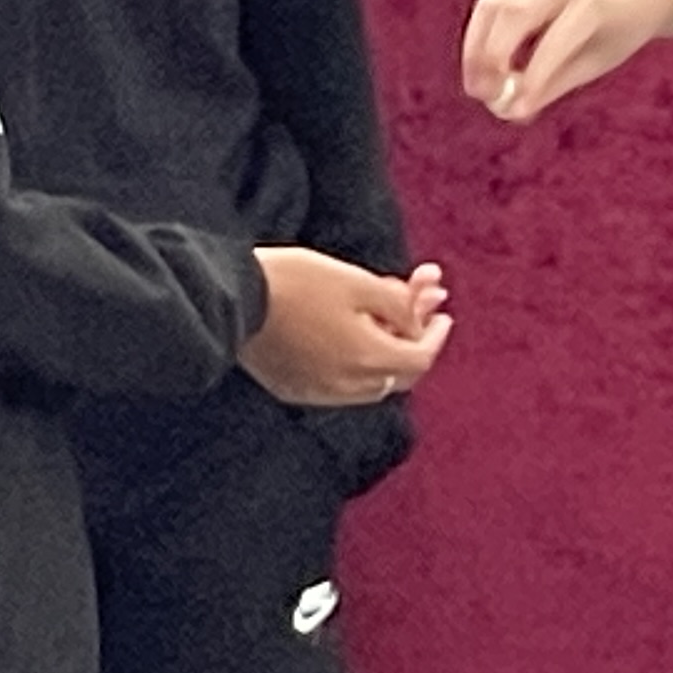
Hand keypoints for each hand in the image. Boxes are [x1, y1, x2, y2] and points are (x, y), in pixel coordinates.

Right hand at [240, 248, 451, 407]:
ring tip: (380, 311)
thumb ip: (397, 303)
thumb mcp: (356, 281)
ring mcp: (317, 392)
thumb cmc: (294, 282)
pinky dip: (353, 360)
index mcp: (367, 359)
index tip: (441, 311)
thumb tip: (421, 315)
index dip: (436, 334)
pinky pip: (338, 383)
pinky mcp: (292, 389)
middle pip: (398, 372)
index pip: (421, 358)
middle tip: (417, 301)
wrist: (230, 298)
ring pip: (369, 380)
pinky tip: (346, 332)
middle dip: (412, 335)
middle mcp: (347, 386)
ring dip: (384, 349)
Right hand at [461, 0, 661, 124]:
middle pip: (516, 13)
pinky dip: (477, 40)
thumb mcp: (596, 60)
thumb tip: (514, 110)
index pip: (557, 39)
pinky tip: (479, 71)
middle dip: (494, 55)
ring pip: (493, 7)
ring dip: (476, 50)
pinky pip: (488, 8)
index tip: (518, 108)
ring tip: (476, 89)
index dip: (535, 74)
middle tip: (484, 96)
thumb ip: (556, 83)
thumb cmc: (614, 33)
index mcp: (592, 4)